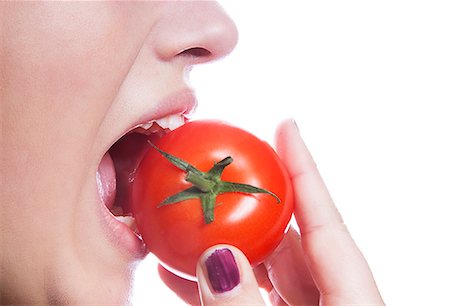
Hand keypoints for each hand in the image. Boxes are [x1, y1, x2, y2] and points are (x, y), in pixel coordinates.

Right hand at [195, 119, 384, 304]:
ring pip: (265, 266)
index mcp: (353, 299)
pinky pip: (255, 293)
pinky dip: (222, 284)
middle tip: (211, 180)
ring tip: (181, 230)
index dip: (303, 169)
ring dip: (223, 250)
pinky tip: (183, 274)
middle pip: (289, 237)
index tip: (286, 126)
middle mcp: (334, 296)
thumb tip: (216, 258)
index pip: (325, 221)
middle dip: (246, 207)